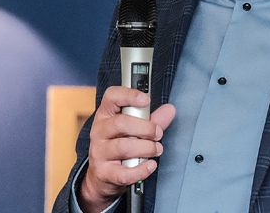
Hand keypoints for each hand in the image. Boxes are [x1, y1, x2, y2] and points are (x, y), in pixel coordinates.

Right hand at [79, 86, 175, 212]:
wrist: (103, 175)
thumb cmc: (120, 143)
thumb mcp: (134, 127)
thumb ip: (152, 118)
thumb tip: (170, 109)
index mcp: (106, 114)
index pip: (112, 96)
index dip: (129, 95)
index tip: (146, 100)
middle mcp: (99, 131)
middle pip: (121, 123)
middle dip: (146, 127)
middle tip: (158, 133)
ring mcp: (99, 152)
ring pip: (123, 147)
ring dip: (146, 148)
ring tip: (157, 149)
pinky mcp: (104, 173)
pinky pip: (124, 173)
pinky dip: (141, 170)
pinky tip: (151, 165)